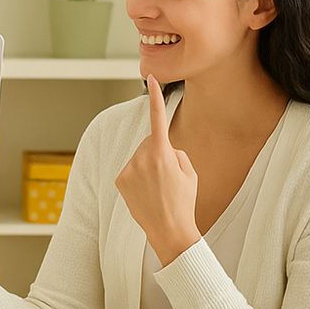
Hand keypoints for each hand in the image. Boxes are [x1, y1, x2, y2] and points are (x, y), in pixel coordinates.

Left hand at [114, 74, 201, 264]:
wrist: (169, 230)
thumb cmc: (183, 200)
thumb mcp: (189, 171)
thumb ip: (174, 151)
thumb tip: (161, 147)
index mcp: (162, 153)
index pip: (158, 118)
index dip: (155, 96)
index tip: (150, 78)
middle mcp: (142, 158)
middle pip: (150, 142)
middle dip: (158, 151)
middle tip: (168, 177)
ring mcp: (128, 169)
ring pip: (139, 156)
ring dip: (147, 165)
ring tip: (157, 188)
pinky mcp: (120, 180)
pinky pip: (131, 169)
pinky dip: (137, 176)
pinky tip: (146, 192)